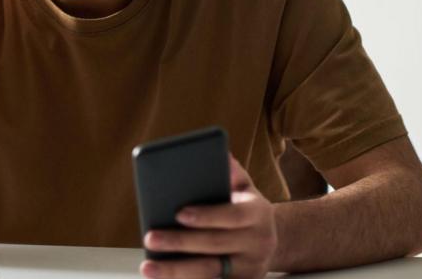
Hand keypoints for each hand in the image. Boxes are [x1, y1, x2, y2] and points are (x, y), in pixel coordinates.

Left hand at [140, 156, 276, 278]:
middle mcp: (258, 243)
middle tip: (150, 238)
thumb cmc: (246, 209)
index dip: (206, 215)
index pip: (232, 215)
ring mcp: (250, 268)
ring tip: (148, 267)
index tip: (179, 213)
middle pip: (215, 245)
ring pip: (210, 272)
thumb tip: (221, 155)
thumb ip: (231, 173)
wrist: (274, 242)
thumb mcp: (244, 188)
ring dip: (176, 271)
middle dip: (180, 242)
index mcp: (258, 215)